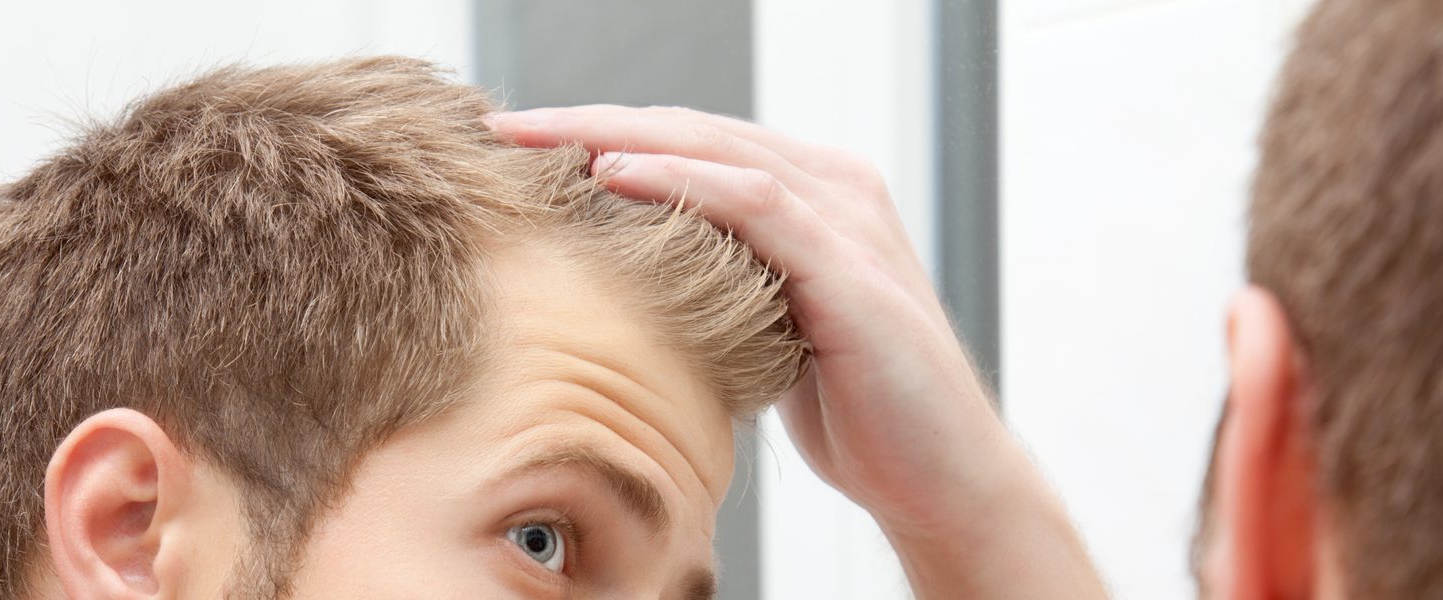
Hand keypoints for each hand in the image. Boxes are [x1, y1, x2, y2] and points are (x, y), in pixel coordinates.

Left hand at [488, 105, 1104, 597]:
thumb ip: (723, 284)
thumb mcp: (770, 330)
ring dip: (614, 136)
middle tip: (504, 126)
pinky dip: (678, 181)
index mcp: (811, 196)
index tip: (519, 147)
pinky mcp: (851, 266)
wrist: (938, 479)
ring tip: (536, 139)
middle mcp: (833, 188)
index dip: (600, 134)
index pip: (689, 144)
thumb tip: (631, 276)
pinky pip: (753, 202)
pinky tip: (613, 175)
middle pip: (690, 130)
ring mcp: (847, 219)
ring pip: (713, 148)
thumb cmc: (857, 412)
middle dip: (589, 123)